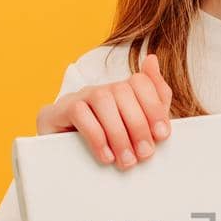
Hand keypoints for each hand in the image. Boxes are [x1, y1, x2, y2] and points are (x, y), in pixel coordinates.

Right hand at [36, 53, 172, 168]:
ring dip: (119, 133)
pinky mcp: (58, 111)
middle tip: (145, 154)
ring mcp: (79, 98)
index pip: (141, 82)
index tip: (162, 135)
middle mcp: (101, 90)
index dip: (154, 106)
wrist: (64, 158)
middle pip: (123, 91)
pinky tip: (106, 156)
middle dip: (139, 125)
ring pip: (102, 100)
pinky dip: (96, 136)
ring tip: (126, 160)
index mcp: (120, 92)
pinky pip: (79, 113)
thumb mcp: (137, 127)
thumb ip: (154, 98)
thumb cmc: (106, 144)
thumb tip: (152, 59)